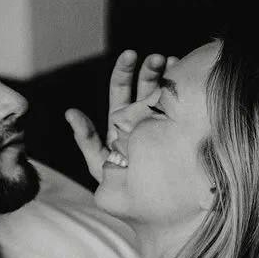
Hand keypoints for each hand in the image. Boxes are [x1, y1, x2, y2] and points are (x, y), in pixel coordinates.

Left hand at [66, 51, 178, 182]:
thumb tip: (70, 113)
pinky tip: (187, 77)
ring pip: (163, 91)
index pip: (121, 87)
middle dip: (149, 68)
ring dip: (167, 74)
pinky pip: (180, 106)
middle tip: (157, 59)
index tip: (131, 55)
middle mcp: (141, 114)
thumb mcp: (98, 162)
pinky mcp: (177, 128)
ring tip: (173, 62)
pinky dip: (182, 90)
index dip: (124, 71)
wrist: (145, 201)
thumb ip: (86, 138)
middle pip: (144, 84)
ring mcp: (161, 119)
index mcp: (120, 118)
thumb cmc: (116, 183)